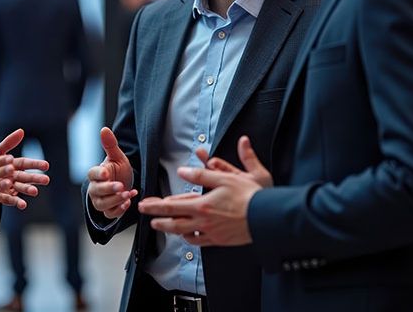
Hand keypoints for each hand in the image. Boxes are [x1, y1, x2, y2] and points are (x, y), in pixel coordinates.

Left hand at [0, 128, 50, 208]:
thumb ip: (8, 143)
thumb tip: (21, 130)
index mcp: (11, 164)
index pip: (25, 163)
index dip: (35, 164)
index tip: (46, 165)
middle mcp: (12, 176)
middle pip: (26, 177)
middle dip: (36, 178)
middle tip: (46, 180)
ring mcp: (8, 187)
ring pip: (20, 188)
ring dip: (28, 190)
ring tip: (34, 192)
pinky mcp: (3, 197)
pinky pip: (10, 200)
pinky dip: (16, 202)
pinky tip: (22, 205)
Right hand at [86, 127, 136, 218]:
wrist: (125, 183)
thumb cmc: (118, 169)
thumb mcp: (117, 157)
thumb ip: (110, 145)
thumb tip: (104, 129)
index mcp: (96, 174)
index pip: (92, 174)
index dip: (98, 174)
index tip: (107, 173)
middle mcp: (95, 188)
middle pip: (96, 191)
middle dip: (108, 189)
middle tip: (121, 186)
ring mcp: (100, 200)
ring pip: (102, 204)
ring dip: (114, 200)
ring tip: (127, 194)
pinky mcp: (108, 211)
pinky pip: (109, 214)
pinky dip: (118, 210)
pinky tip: (128, 203)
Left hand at [138, 136, 270, 246]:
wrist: (268, 218)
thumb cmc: (250, 196)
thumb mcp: (225, 177)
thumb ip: (202, 174)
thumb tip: (182, 171)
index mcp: (202, 205)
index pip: (172, 206)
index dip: (155, 205)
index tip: (144, 204)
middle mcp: (204, 222)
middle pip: (173, 221)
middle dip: (157, 218)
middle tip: (144, 214)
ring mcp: (211, 233)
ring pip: (184, 233)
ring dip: (170, 228)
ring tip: (160, 225)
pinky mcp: (220, 240)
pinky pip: (199, 241)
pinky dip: (189, 238)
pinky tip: (186, 235)